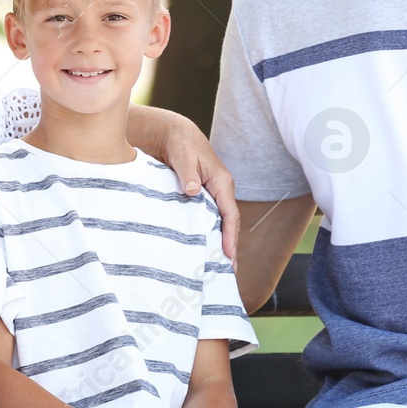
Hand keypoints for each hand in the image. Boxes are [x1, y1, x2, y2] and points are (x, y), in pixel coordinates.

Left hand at [160, 114, 239, 260]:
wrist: (175, 135)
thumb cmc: (181, 144)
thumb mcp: (183, 156)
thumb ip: (187, 174)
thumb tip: (193, 191)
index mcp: (222, 181)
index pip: (229, 213)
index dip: (229, 235)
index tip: (227, 254)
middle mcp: (222, 189)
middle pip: (229, 223)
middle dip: (231, 247)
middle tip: (229, 272)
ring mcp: (214, 194)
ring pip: (221, 223)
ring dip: (222, 243)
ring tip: (220, 268)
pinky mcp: (204, 198)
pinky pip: (211, 219)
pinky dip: (211, 235)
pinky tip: (206, 249)